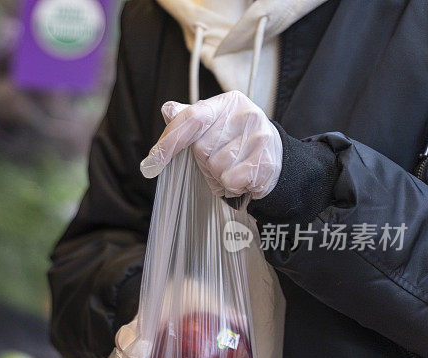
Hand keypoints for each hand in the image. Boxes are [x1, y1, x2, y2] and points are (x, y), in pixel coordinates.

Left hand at [140, 91, 281, 198]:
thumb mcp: (214, 124)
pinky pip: (229, 180)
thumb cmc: (237, 141)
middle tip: (222, 158)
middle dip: (204, 161)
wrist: (275, 158)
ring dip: (218, 174)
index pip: (191, 118)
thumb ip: (188, 119)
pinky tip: (242, 176)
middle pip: (201, 148)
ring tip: (234, 166)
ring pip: (216, 167)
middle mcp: (245, 115)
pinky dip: (231, 185)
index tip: (151, 162)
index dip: (169, 141)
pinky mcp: (265, 161)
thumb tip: (167, 110)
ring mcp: (258, 137)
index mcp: (228, 102)